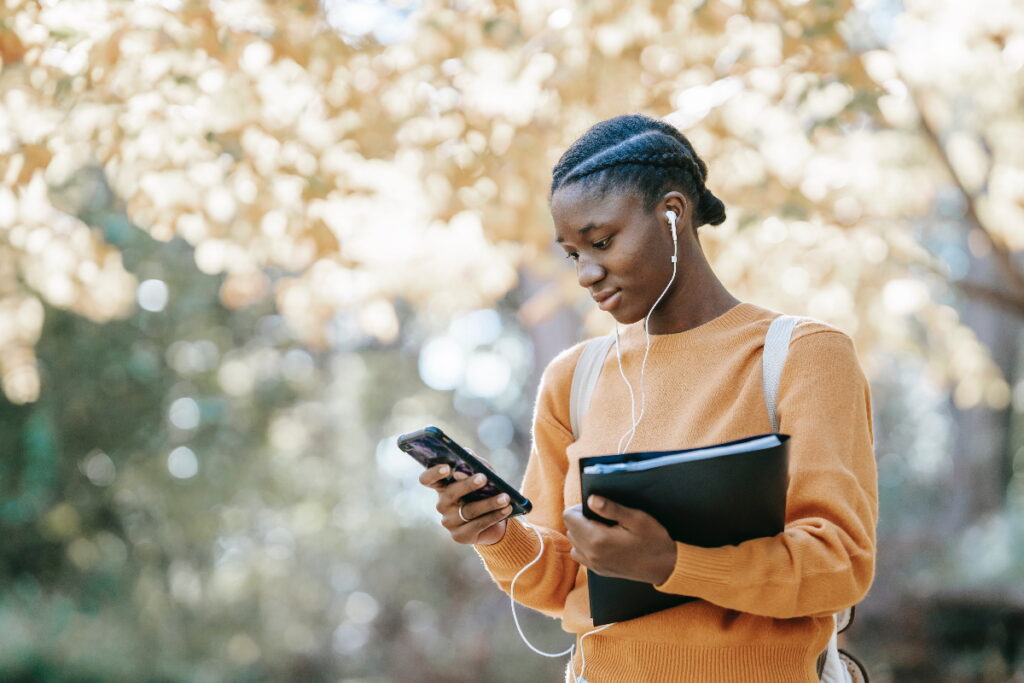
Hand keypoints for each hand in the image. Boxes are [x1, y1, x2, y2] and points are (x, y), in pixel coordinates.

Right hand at [418, 462, 511, 545]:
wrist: (495, 519)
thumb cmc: (485, 491)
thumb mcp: (483, 473)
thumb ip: (475, 463)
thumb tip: (468, 454)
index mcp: (442, 486)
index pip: (427, 479)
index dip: (434, 473)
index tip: (447, 467)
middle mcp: (442, 504)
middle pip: (451, 493)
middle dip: (468, 485)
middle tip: (484, 478)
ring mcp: (449, 521)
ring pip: (468, 510)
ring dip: (489, 503)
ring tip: (506, 497)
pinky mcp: (460, 536)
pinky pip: (477, 525)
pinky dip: (494, 516)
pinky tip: (506, 509)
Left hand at [562, 495, 676, 584]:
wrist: (666, 567)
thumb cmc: (654, 540)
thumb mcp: (636, 518)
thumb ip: (611, 508)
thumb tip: (591, 499)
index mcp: (597, 539)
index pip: (569, 517)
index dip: (579, 508)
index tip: (596, 508)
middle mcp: (591, 554)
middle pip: (569, 529)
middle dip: (581, 520)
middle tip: (603, 518)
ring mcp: (594, 565)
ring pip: (574, 543)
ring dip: (582, 534)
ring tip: (603, 529)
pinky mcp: (599, 571)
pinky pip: (581, 556)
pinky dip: (586, 547)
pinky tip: (604, 542)